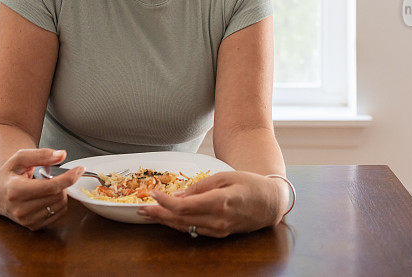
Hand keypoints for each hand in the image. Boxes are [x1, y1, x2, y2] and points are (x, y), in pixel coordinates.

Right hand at [0, 148, 83, 230]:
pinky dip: (58, 202)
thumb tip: (61, 155)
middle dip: (62, 183)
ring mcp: (26, 220)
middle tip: (53, 176)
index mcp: (15, 190)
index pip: (51, 187)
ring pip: (60, 205)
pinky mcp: (32, 226)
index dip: (69, 177)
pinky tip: (48, 196)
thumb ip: (41, 155)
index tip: (80, 169)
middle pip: (58, 195)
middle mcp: (20, 209)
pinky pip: (58, 213)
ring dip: (61, 192)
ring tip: (48, 186)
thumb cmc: (9, 174)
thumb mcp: (20, 158)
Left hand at [138, 171, 286, 237]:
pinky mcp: (220, 235)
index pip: (184, 206)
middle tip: (142, 208)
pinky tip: (168, 219)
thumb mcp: (225, 176)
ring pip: (185, 228)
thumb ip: (201, 186)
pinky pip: (194, 231)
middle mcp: (218, 220)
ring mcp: (219, 230)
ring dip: (165, 221)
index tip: (153, 194)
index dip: (166, 201)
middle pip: (181, 219)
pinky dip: (179, 225)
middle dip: (159, 214)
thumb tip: (179, 194)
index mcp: (220, 202)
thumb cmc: (249, 184)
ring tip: (149, 214)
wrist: (270, 203)